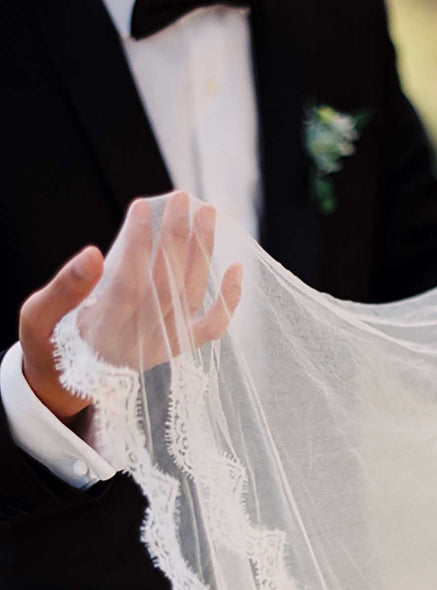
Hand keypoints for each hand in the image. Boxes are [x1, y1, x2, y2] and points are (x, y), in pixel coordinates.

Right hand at [19, 191, 242, 423]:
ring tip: (207, 213)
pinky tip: (235, 268)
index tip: (141, 206)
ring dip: (202, 254)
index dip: (136, 245)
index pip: (128, 285)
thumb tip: (93, 253)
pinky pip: (212, 327)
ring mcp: (163, 346)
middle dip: (177, 239)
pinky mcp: (178, 348)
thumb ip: (65, 288)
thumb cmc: (51, 342)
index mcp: (103, 334)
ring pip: (190, 297)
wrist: (71, 383)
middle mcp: (139, 342)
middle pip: (166, 286)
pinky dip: (228, 301)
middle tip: (184, 197)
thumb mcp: (39, 317)